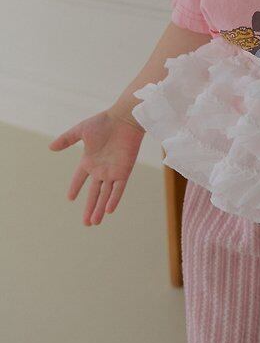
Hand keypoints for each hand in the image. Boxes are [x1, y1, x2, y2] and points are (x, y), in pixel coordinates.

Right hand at [48, 109, 144, 225]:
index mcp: (89, 160)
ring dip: (99, 208)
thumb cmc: (104, 122)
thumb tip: (50, 147)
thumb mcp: (81, 131)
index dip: (75, 187)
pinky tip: (108, 210)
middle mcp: (101, 169)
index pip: (80, 178)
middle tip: (86, 224)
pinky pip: (118, 188)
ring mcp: (112, 171)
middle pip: (94, 192)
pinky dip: (114, 199)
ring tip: (94, 223)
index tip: (70, 198)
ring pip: (105, 194)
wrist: (124, 118)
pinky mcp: (124, 171)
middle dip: (89, 208)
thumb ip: (67, 139)